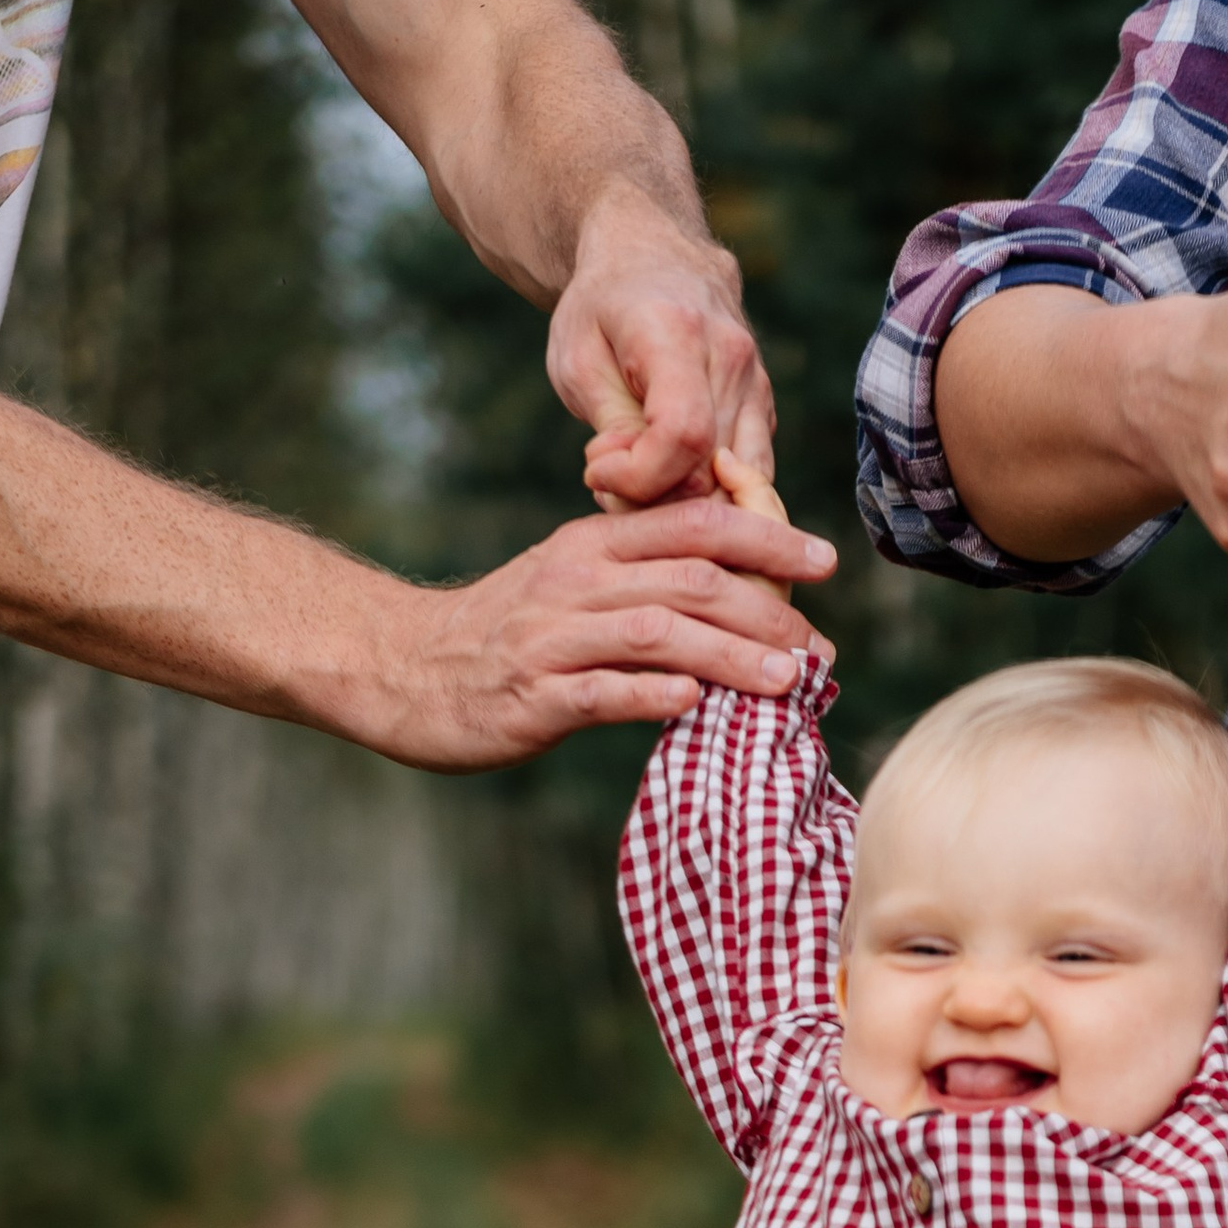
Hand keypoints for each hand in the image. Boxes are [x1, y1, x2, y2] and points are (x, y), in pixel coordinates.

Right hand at [367, 497, 834, 771]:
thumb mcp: (572, 585)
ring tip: (788, 679)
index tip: (825, 560)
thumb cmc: (505, 634)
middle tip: (819, 643)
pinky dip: (650, 694)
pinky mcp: (531, 696)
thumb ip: (643, 580)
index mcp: (592, 546)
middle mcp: (576, 581)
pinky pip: (600, 692)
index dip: (764, 539)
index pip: (692, 525)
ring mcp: (552, 638)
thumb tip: (739, 595)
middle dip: (766, 607)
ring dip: (729, 654)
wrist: (402, 668)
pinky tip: (694, 702)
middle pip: (687, 578)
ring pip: (656, 633)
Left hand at [548, 201, 775, 507]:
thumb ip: (611, 429)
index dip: (639, 476)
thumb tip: (634, 487)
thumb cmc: (602, 307)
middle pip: (711, 469)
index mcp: (679, 333)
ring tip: (637, 473)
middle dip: (653, 496)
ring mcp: (757, 382)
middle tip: (607, 475)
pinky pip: (746, 472)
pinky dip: (706, 487)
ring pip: (737, 481)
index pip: (683, 435)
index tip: (596, 470)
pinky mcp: (764, 404)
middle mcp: (732, 357)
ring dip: (682, 499)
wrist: (649, 252)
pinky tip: (665, 466)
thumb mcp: (578, 363)